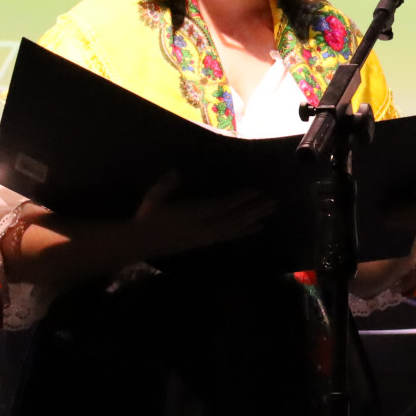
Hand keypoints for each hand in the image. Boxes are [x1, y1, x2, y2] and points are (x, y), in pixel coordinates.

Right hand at [131, 171, 274, 258]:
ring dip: (254, 219)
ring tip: (271, 211)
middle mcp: (203, 228)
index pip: (220, 207)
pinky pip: (230, 237)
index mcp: (191, 216)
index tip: (255, 191)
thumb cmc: (147, 217)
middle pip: (234, 218)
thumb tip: (177, 172)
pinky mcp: (207, 242)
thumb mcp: (153, 199)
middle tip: (274, 200)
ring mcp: (206, 237)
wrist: (141, 243)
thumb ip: (165, 186)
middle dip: (254, 209)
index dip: (238, 200)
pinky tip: (258, 227)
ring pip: (235, 228)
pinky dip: (245, 231)